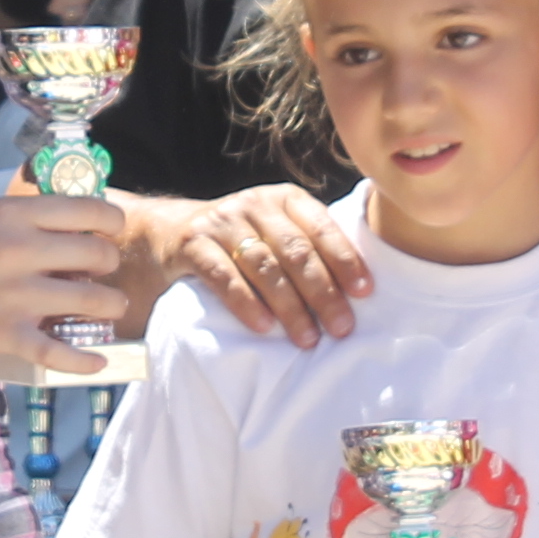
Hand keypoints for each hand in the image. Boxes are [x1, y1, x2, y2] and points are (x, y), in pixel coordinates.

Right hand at [0, 193, 125, 371]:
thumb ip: (29, 222)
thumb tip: (83, 231)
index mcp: (12, 214)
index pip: (89, 210)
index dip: (112, 223)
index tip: (111, 233)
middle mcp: (18, 249)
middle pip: (98, 255)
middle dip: (110, 265)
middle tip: (102, 273)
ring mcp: (14, 295)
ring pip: (93, 300)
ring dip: (110, 306)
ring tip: (108, 309)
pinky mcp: (6, 334)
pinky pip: (61, 352)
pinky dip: (85, 360)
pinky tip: (99, 359)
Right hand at [154, 185, 369, 346]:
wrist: (173, 230)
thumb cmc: (244, 240)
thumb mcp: (278, 230)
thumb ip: (311, 246)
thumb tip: (360, 290)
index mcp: (286, 199)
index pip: (322, 228)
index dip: (345, 260)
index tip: (364, 293)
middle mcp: (255, 204)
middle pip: (295, 251)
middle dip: (323, 292)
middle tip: (341, 327)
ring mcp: (222, 222)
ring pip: (264, 266)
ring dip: (289, 306)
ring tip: (307, 338)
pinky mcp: (193, 243)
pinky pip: (224, 276)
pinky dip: (246, 303)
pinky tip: (264, 327)